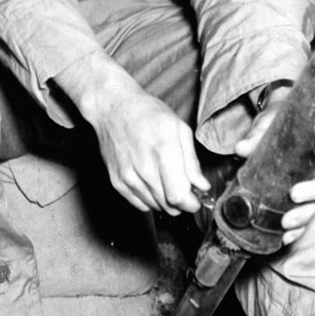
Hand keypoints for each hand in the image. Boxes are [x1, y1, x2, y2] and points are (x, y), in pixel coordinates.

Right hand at [57, 53, 208, 214]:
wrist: (113, 108)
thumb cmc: (148, 114)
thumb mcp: (179, 128)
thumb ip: (191, 161)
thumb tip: (202, 186)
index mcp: (164, 151)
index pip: (179, 195)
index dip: (192, 203)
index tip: (196, 200)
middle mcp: (144, 168)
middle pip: (168, 205)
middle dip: (182, 204)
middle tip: (185, 190)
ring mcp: (128, 177)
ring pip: (155, 207)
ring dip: (166, 202)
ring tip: (168, 183)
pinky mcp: (117, 182)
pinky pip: (139, 204)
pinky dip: (150, 200)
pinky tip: (153, 184)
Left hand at [235, 84, 314, 245]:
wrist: (273, 125)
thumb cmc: (277, 120)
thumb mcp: (269, 122)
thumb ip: (257, 134)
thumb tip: (242, 148)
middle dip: (313, 193)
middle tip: (294, 195)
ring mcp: (313, 183)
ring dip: (304, 215)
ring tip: (286, 223)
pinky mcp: (301, 198)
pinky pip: (303, 215)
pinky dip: (297, 229)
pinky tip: (286, 238)